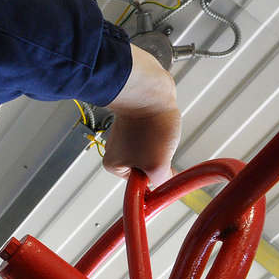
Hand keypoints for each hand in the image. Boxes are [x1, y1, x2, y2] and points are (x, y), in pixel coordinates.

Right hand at [101, 44, 180, 187]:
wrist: (150, 91)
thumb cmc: (149, 124)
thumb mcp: (157, 166)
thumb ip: (160, 183)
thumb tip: (165, 187)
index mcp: (114, 166)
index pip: (139, 185)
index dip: (153, 178)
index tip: (161, 168)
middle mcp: (116, 151)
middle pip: (145, 168)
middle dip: (157, 160)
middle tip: (159, 148)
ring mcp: (126, 136)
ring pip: (150, 152)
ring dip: (160, 146)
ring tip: (159, 134)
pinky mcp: (136, 124)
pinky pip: (152, 136)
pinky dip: (160, 133)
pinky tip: (160, 125)